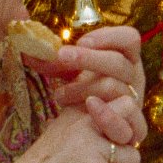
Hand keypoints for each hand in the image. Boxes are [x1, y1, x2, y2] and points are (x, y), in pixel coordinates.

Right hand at [0, 101, 143, 162]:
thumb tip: (133, 133)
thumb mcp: (64, 140)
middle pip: (133, 120)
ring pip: (132, 156)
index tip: (117, 143)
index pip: (124, 101)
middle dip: (131, 142)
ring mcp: (91, 143)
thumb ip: (93, 131)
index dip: (128, 123)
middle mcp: (85, 121)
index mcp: (77, 112)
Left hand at [36, 26, 147, 145]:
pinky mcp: (131, 123)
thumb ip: (55, 61)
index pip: (130, 39)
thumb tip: (28, 53)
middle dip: (88, 58)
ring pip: (113, 87)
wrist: (91, 125)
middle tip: (61, 56)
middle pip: (118, 62)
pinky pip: (118, 115)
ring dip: (82, 87)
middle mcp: (133, 76)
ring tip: (59, 94)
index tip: (82, 41)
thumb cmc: (82, 91)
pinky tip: (74, 108)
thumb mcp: (71, 71)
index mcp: (126, 58)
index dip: (109, 37)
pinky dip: (96, 111)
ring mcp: (133, 99)